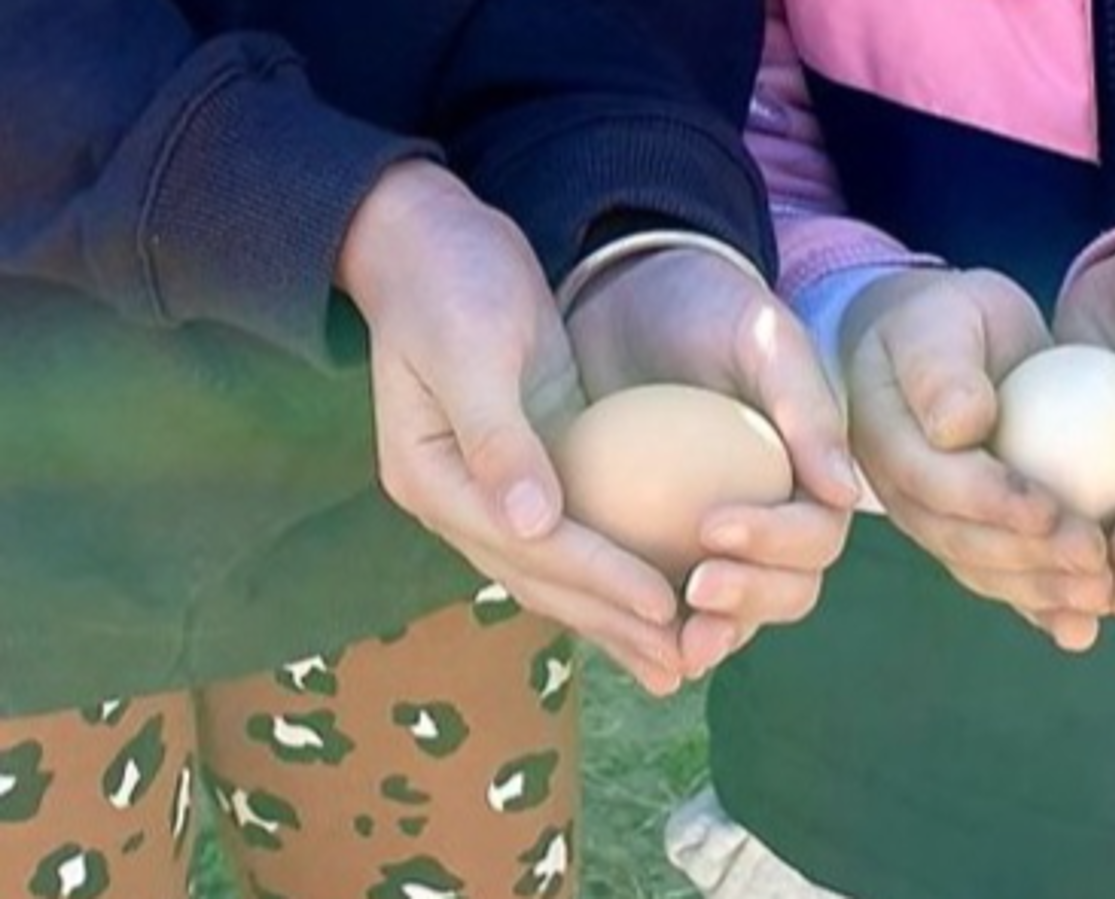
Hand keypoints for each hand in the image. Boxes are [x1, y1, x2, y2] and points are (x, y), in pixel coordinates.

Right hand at [338, 160, 684, 695]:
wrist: (427, 239)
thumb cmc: (449, 283)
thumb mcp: (471, 349)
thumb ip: (498, 438)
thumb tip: (532, 524)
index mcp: (431, 478)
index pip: (527, 546)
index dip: (598, 578)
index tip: (664, 605)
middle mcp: (456, 499)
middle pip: (541, 578)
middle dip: (612, 622)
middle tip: (683, 664)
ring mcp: (488, 491)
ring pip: (557, 570)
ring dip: (615, 615)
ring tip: (677, 659)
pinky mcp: (525, 469)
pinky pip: (573, 533)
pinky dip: (614, 566)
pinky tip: (661, 591)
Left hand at [568, 247, 858, 677]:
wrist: (633, 295)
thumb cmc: (708, 305)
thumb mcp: (761, 339)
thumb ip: (805, 407)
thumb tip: (846, 494)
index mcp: (812, 478)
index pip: (815, 536)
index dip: (777, 545)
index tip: (715, 527)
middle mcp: (775, 519)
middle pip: (787, 590)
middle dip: (750, 603)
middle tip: (694, 590)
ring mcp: (720, 541)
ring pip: (731, 613)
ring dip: (708, 636)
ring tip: (669, 645)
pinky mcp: (662, 547)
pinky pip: (664, 600)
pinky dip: (650, 628)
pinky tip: (620, 635)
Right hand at [840, 269, 1110, 650]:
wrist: (945, 349)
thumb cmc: (949, 323)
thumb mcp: (941, 320)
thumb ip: (940, 368)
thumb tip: (960, 427)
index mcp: (881, 437)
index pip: (935, 480)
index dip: (992, 502)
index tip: (1052, 511)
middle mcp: (898, 492)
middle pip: (958, 538)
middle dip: (1028, 560)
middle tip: (1095, 563)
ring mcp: (929, 522)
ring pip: (980, 569)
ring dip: (1039, 593)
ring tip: (1100, 597)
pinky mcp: (964, 540)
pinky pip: (999, 578)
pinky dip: (1038, 608)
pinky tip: (1079, 630)